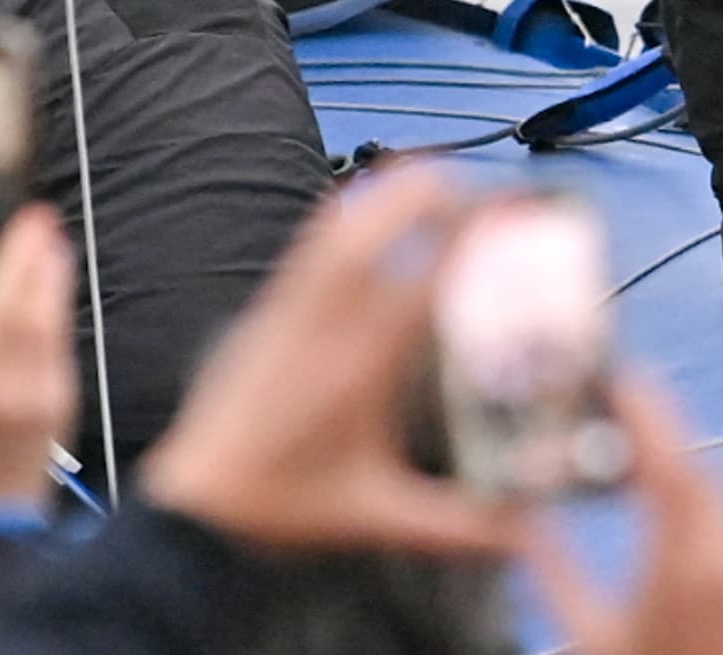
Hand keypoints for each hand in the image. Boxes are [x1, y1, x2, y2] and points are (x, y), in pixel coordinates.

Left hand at [134, 161, 527, 558]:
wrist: (196, 508)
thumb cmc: (279, 508)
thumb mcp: (381, 518)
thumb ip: (462, 526)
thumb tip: (526, 532)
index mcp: (362, 365)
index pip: (432, 274)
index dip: (481, 234)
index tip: (520, 216)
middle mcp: (325, 321)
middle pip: (379, 218)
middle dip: (436, 191)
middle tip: (481, 197)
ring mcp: (289, 308)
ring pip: (341, 218)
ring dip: (391, 194)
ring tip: (436, 192)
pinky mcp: (266, 312)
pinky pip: (312, 242)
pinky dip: (352, 217)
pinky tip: (372, 226)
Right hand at [532, 383, 722, 654]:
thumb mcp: (588, 635)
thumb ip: (552, 571)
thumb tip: (519, 523)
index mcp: (684, 563)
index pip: (668, 460)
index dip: (644, 410)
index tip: (616, 377)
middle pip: (697, 465)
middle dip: (655, 428)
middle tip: (610, 403)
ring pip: (717, 487)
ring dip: (675, 460)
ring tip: (628, 441)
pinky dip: (696, 493)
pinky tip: (664, 496)